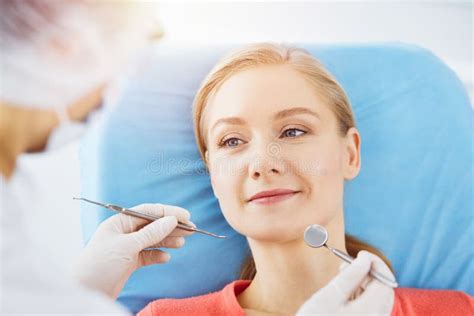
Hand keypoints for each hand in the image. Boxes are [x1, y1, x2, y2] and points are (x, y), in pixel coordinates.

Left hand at [72, 203, 193, 298]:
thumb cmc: (99, 264)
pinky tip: (166, 257)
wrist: (84, 292)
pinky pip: (148, 255)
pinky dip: (158, 255)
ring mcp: (126, 248)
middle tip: (191, 229)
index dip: (168, 213)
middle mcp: (123, 232)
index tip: (186, 216)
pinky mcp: (128, 263)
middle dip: (172, 227)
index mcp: (120, 222)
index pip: (148, 211)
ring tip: (182, 242)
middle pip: (153, 225)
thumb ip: (151, 233)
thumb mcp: (127, 246)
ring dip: (167, 240)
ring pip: (152, 240)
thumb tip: (171, 220)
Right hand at [297, 251, 395, 314]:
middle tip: (346, 265)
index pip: (385, 281)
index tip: (359, 254)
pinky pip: (370, 309)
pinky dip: (360, 297)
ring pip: (377, 299)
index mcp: (371, 311)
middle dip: (368, 273)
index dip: (375, 263)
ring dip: (363, 284)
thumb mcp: (329, 296)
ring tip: (341, 278)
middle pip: (383, 290)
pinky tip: (343, 294)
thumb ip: (350, 276)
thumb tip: (365, 258)